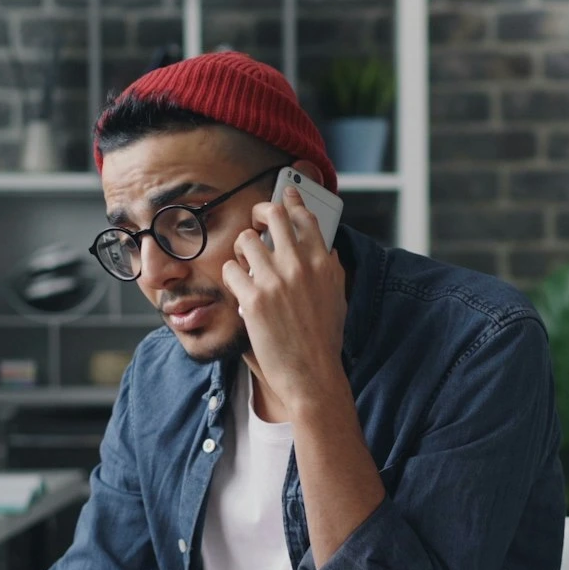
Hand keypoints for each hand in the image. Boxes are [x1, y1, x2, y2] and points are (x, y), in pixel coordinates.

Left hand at [222, 184, 349, 410]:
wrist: (313, 374)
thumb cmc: (324, 339)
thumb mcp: (337, 298)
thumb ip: (331, 270)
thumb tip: (327, 251)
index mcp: (323, 263)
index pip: (305, 217)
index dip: (292, 201)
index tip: (285, 195)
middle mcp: (300, 265)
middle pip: (273, 214)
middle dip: (259, 213)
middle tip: (255, 224)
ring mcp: (275, 280)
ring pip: (246, 240)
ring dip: (242, 251)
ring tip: (246, 267)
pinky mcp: (253, 298)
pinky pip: (231, 270)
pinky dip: (232, 278)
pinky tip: (240, 291)